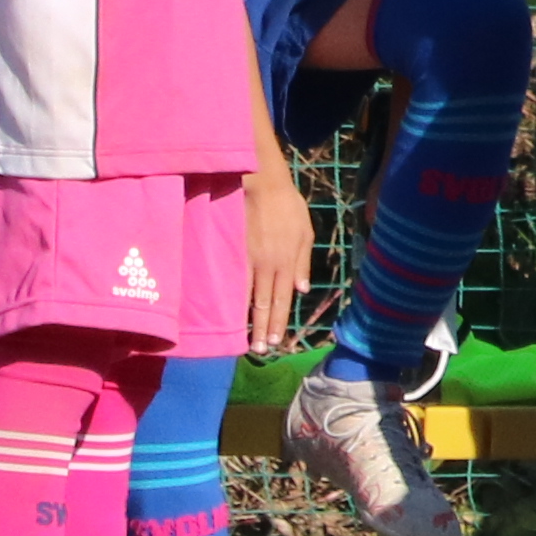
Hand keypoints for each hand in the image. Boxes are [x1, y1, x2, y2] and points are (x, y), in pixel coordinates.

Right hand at [241, 159, 313, 355]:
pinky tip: (229, 311)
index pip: (284, 299)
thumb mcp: (305, 233)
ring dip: (249, 320)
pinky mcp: (235, 252)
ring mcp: (251, 261)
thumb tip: (302, 290)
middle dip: (264, 328)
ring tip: (247, 340)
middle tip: (260, 350)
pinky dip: (233, 298)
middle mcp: (270, 266)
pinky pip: (235, 280)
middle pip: (267, 304)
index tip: (276, 341)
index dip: (280, 321)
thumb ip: (303, 263)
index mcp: (288, 262)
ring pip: (250, 297)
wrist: (263, 185)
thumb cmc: (288, 206)